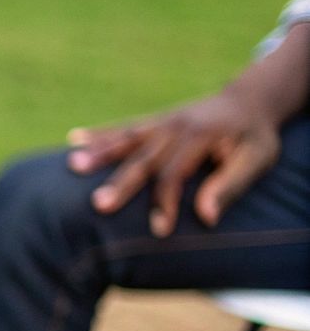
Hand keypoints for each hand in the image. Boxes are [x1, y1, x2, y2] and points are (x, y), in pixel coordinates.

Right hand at [67, 90, 283, 235]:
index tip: (159, 230)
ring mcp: (162, 121)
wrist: (250, 100)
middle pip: (143, 158)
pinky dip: (99, 133)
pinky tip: (73, 139)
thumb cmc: (254, 137)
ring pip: (126, 138)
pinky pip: (123, 127)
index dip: (166, 202)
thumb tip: (206, 217)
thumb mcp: (256, 159)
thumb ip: (230, 184)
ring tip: (74, 165)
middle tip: (98, 205)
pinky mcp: (153, 121)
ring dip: (99, 152)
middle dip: (120, 182)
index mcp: (201, 136)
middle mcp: (176, 126)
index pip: (175, 173)